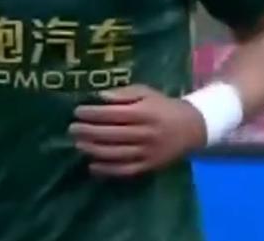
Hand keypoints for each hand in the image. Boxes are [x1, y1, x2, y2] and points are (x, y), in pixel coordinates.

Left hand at [70, 84, 206, 177]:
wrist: (191, 128)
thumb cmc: (163, 106)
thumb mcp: (147, 92)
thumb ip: (124, 94)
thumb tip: (100, 97)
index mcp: (144, 112)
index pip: (112, 114)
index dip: (92, 113)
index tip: (77, 111)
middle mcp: (145, 133)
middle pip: (111, 134)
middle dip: (88, 132)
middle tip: (72, 129)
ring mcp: (147, 152)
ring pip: (115, 154)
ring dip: (93, 150)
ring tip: (78, 144)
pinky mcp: (149, 166)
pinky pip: (125, 170)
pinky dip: (107, 169)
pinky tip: (92, 166)